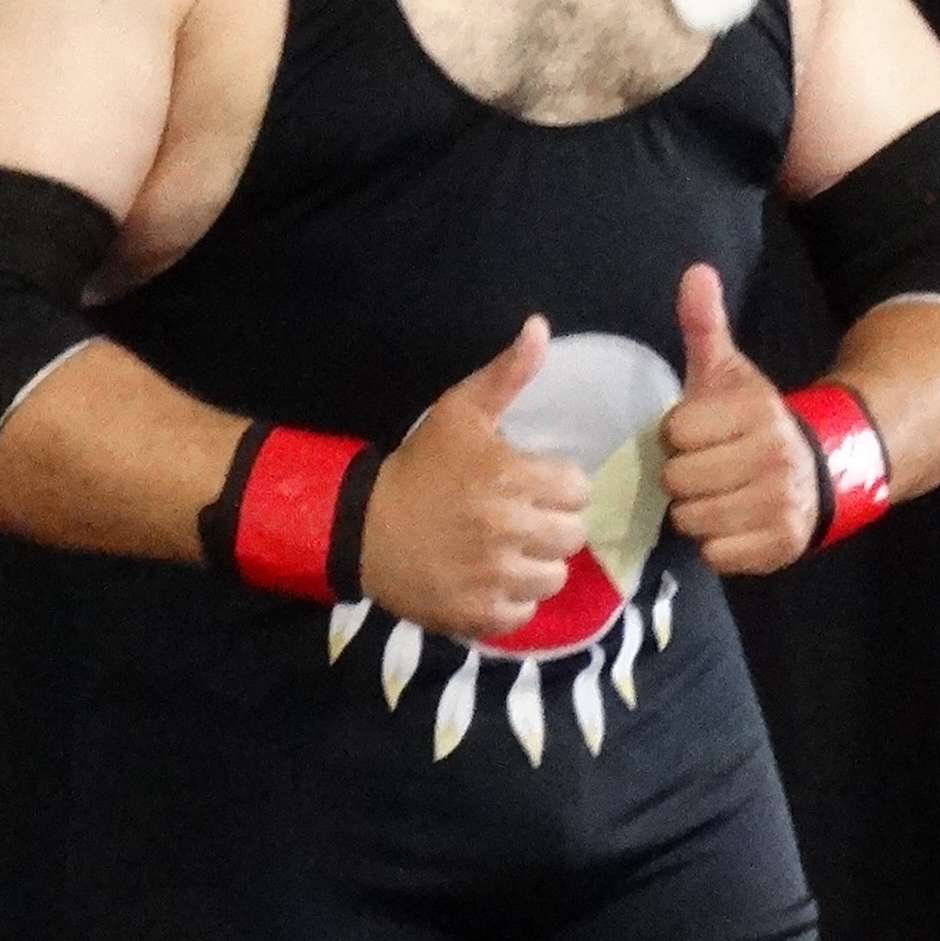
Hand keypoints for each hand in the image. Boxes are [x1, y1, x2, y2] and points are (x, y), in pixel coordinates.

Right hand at [360, 316, 590, 637]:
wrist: (362, 526)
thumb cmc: (419, 466)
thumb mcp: (459, 411)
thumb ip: (506, 374)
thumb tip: (540, 327)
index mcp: (511, 477)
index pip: (577, 489)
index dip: (557, 486)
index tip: (531, 485)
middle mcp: (509, 529)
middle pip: (573, 535)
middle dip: (551, 525)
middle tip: (520, 519)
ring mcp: (494, 576)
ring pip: (554, 576)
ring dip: (536, 565)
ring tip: (507, 551)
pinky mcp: (479, 613)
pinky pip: (525, 612)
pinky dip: (512, 600)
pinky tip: (489, 580)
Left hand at [661, 265, 821, 573]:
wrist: (821, 471)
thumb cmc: (755, 423)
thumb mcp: (730, 373)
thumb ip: (706, 326)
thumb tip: (695, 272)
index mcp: (756, 412)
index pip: (674, 432)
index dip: (678, 435)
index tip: (699, 435)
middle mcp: (773, 458)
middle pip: (678, 480)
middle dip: (684, 476)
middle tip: (706, 469)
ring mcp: (780, 504)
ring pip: (692, 519)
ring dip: (696, 512)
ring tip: (718, 495)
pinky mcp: (780, 545)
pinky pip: (714, 554)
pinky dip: (716, 544)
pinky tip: (732, 523)